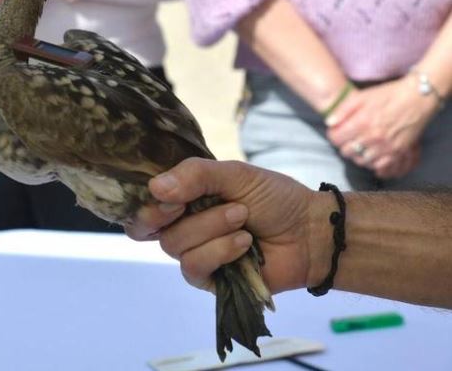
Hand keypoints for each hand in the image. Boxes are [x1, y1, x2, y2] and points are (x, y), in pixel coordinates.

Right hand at [127, 159, 326, 294]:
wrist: (310, 232)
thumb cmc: (274, 198)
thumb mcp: (235, 174)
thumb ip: (195, 175)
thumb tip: (155, 188)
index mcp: (183, 199)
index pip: (143, 205)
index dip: (148, 203)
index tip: (170, 195)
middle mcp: (183, 227)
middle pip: (150, 227)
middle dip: (172, 214)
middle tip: (189, 204)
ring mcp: (195, 254)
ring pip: (175, 246)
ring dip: (211, 228)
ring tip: (243, 218)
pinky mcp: (209, 280)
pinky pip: (194, 267)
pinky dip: (220, 251)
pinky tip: (244, 243)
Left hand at [326, 76, 435, 177]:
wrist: (417, 98)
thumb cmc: (388, 94)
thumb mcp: (361, 97)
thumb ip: (342, 110)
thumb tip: (329, 123)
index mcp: (361, 122)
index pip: (336, 139)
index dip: (334, 135)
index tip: (337, 131)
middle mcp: (373, 137)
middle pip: (346, 152)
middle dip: (344, 145)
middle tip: (349, 138)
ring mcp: (386, 146)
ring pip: (360, 161)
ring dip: (357, 154)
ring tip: (361, 144)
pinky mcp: (398, 151)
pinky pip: (379, 165)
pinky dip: (372, 161)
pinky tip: (372, 152)